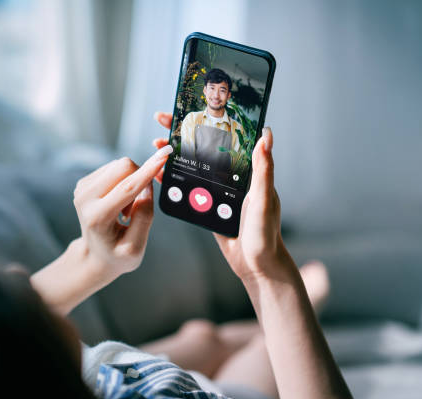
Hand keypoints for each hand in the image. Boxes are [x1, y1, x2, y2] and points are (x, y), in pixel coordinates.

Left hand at [73, 145, 172, 277]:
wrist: (95, 255)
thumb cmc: (117, 254)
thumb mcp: (136, 247)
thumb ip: (145, 216)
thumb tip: (148, 185)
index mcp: (98, 217)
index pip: (128, 187)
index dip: (149, 170)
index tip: (165, 154)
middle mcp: (85, 199)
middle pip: (124, 167)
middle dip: (140, 180)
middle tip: (134, 209)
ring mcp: (82, 188)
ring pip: (120, 165)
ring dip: (131, 183)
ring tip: (124, 209)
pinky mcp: (84, 182)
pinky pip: (114, 168)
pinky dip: (123, 182)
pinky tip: (117, 202)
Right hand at [153, 111, 283, 280]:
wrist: (256, 266)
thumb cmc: (265, 233)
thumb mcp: (263, 198)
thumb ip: (263, 169)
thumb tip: (266, 134)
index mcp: (247, 168)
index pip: (224, 136)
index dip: (205, 120)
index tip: (187, 108)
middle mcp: (231, 175)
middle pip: (203, 147)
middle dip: (182, 132)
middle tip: (161, 120)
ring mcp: (217, 190)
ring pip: (192, 166)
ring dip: (174, 155)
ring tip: (155, 145)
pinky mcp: (207, 206)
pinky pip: (188, 188)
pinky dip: (173, 179)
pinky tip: (159, 174)